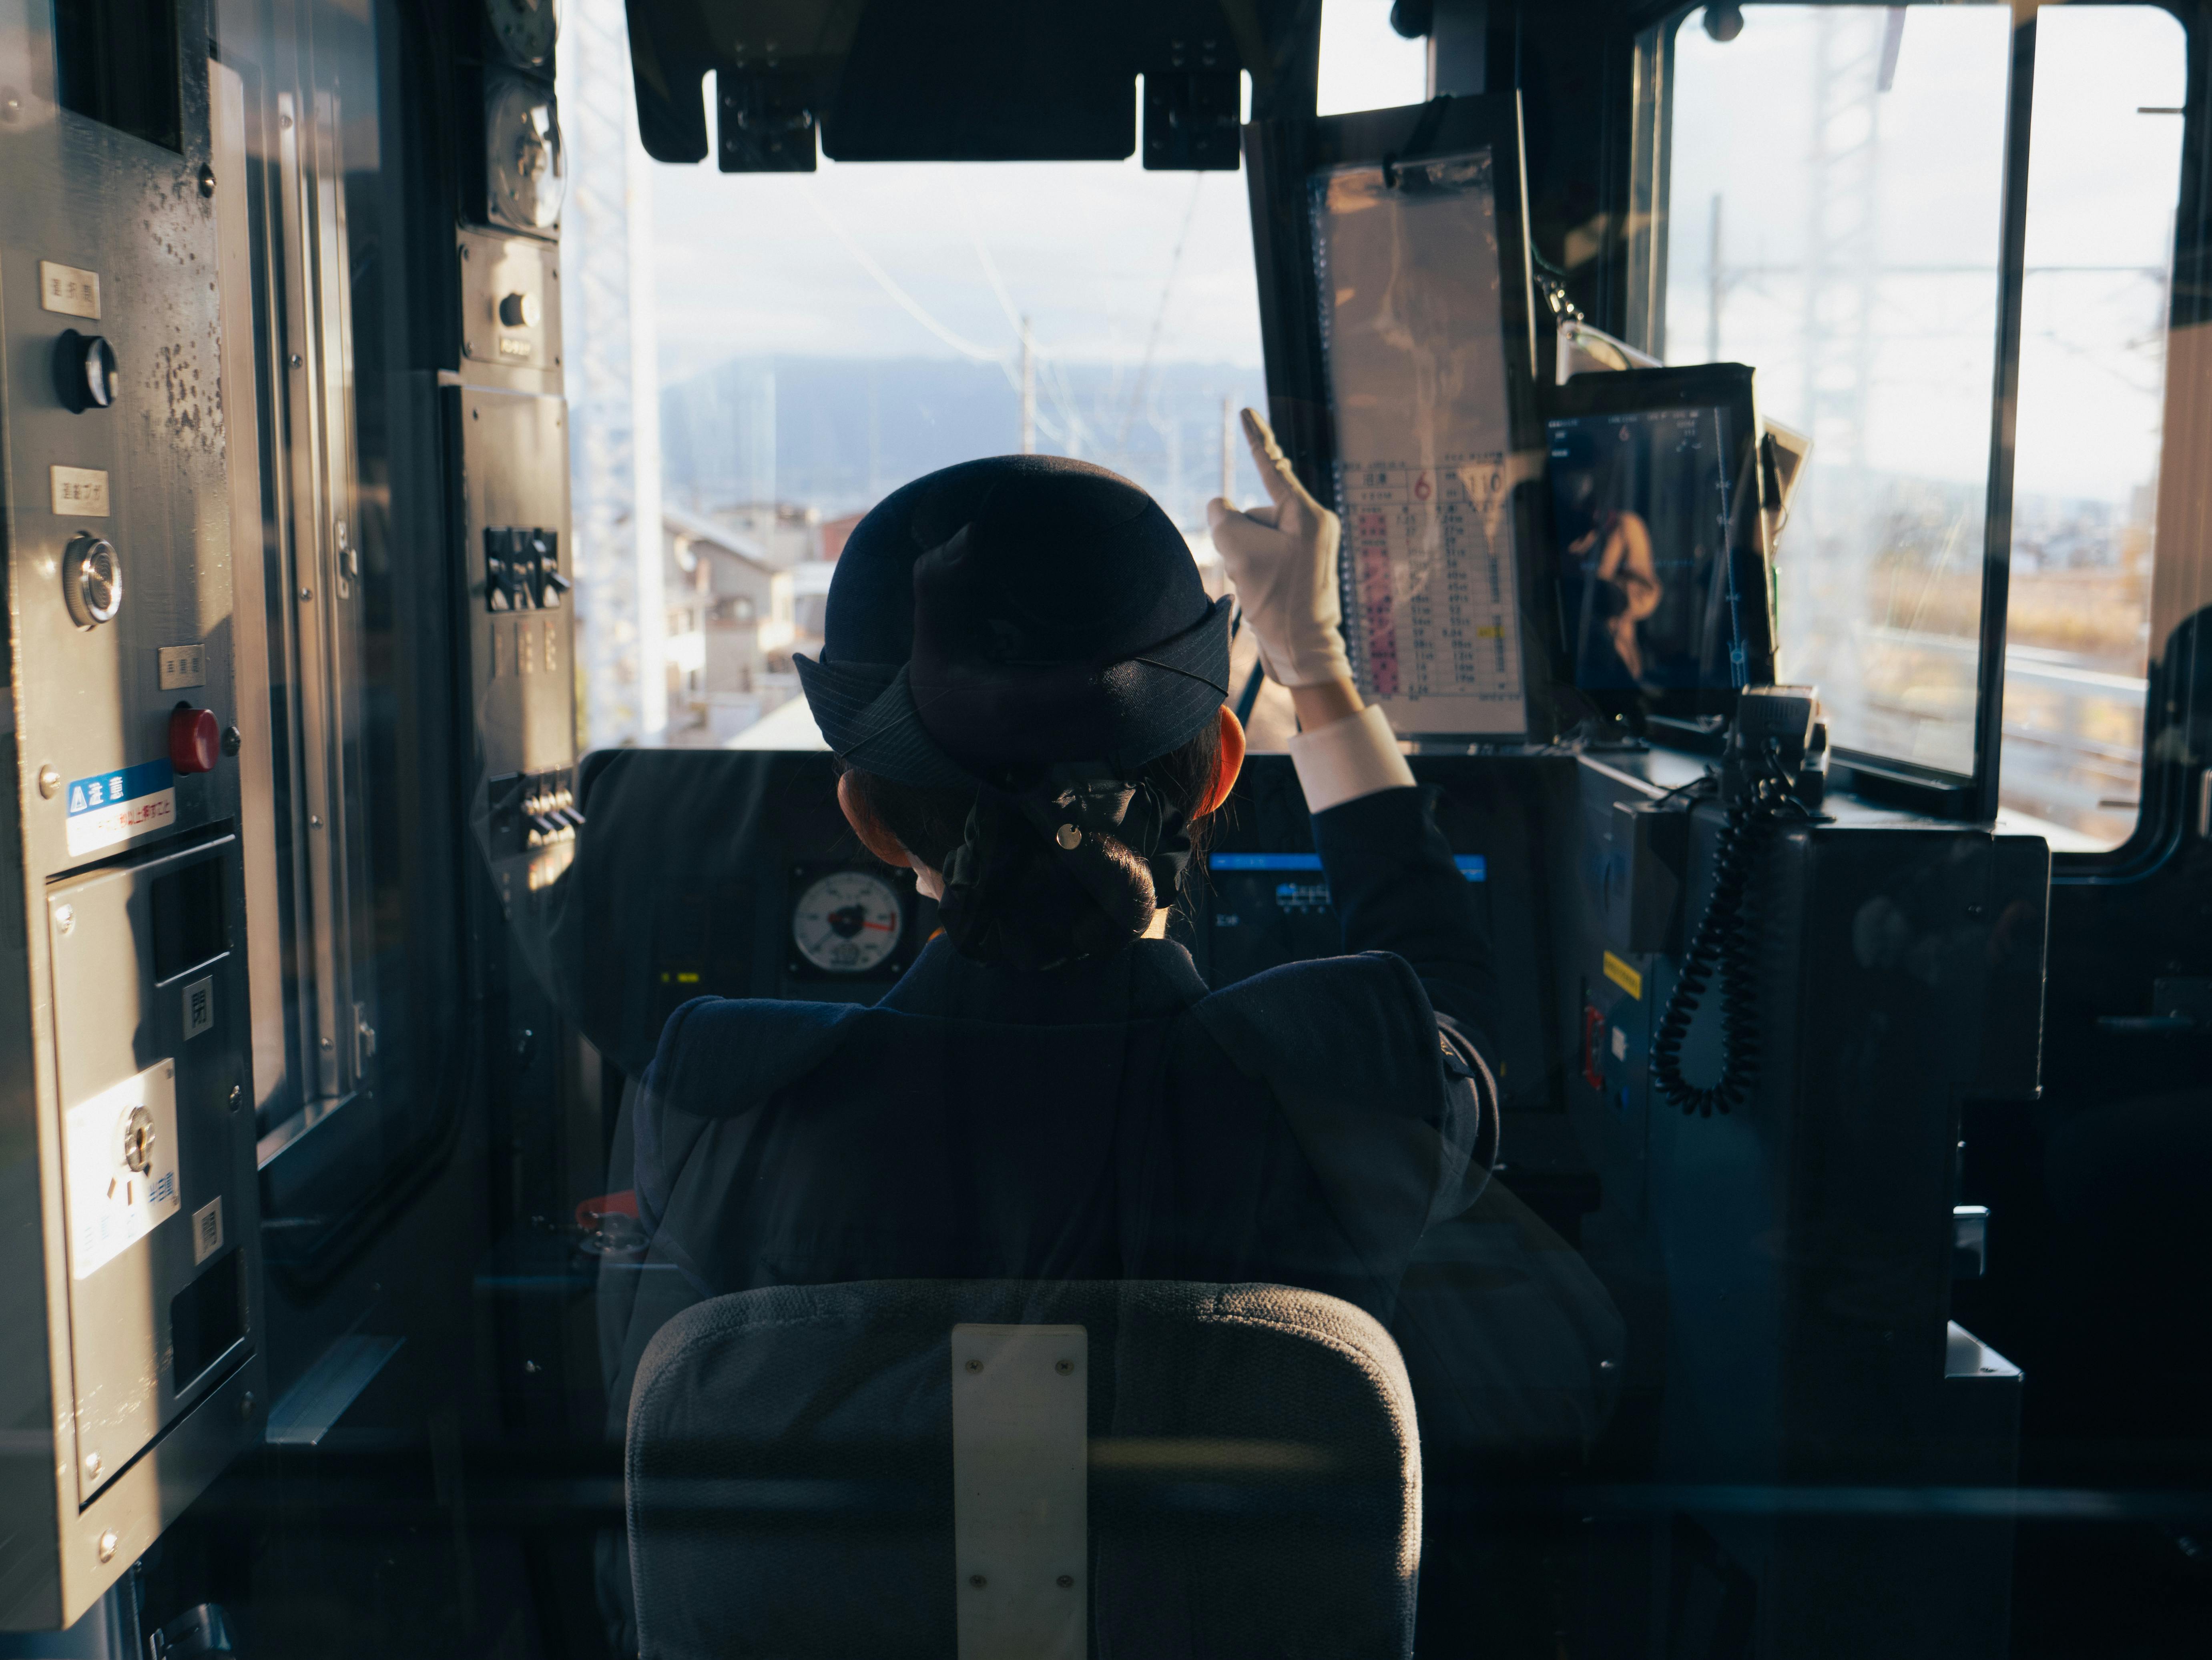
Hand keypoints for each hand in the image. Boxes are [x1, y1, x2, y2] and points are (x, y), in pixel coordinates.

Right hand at [1206, 408, 1353, 689]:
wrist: (1302, 654)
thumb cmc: (1278, 601)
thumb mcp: (1240, 551)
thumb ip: (1223, 517)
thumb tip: (1222, 508)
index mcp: (1307, 514)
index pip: (1272, 466)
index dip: (1255, 438)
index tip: (1245, 412)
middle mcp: (1312, 524)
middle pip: (1253, 513)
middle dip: (1240, 539)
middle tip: (1256, 573)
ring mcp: (1306, 548)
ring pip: (1252, 537)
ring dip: (1243, 559)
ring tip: (1260, 588)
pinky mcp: (1297, 568)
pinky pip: (1260, 556)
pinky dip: (1251, 572)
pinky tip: (1260, 595)